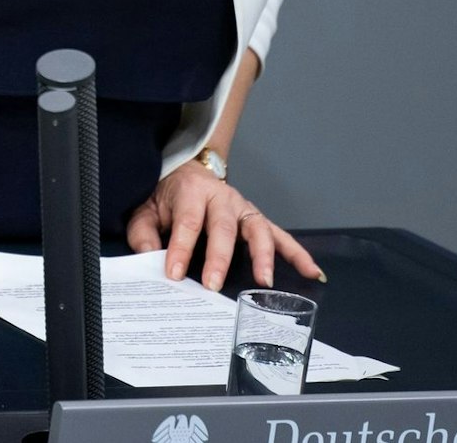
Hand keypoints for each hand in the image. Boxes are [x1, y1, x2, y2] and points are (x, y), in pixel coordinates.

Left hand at [124, 162, 323, 291]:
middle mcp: (222, 198)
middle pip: (223, 227)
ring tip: (264, 282)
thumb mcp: (146, 208)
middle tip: (214, 284)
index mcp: (192, 192)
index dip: (181, 249)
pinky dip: (298, 253)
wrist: (188, 171)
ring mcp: (244, 209)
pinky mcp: (257, 220)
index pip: (187, 222)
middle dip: (219, 257)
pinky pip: (281, 236)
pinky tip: (312, 271)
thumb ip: (144, 232)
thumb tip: (148, 256)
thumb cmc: (168, 195)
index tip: (174, 274)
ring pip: (258, 230)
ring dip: (263, 256)